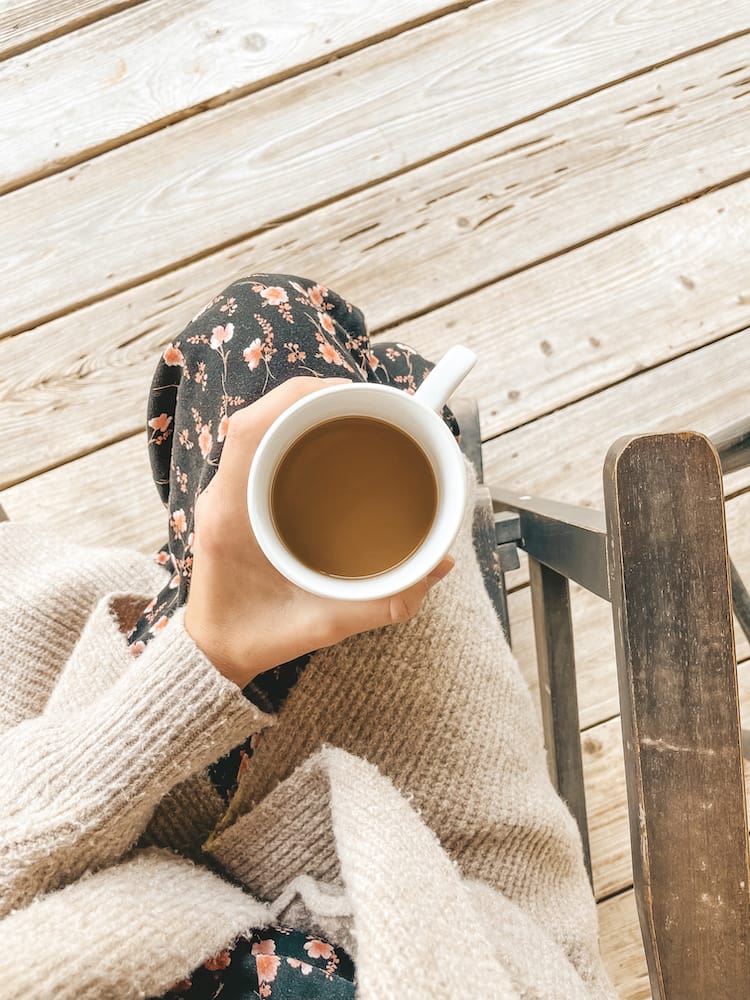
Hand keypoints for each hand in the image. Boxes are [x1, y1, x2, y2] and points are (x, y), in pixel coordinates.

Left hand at [184, 377, 453, 687]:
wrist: (213, 653)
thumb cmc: (255, 638)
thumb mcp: (323, 624)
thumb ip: (383, 601)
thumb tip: (439, 565)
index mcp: (231, 513)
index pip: (250, 430)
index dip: (297, 398)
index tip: (348, 394)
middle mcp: (224, 493)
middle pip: (261, 417)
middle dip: (315, 397)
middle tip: (369, 403)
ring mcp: (227, 492)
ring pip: (263, 427)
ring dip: (308, 412)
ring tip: (357, 414)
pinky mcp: (238, 498)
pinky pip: (264, 446)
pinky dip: (299, 432)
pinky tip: (334, 441)